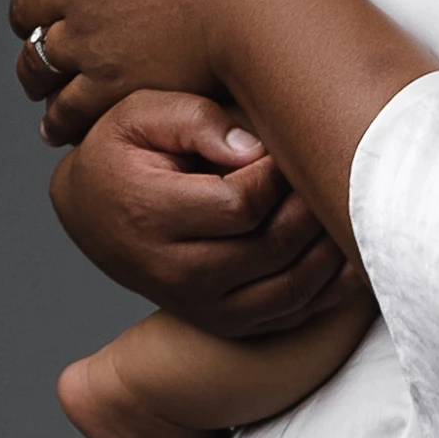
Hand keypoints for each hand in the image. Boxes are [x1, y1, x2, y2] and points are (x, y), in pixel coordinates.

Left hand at [14, 0, 278, 123]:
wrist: (266, 0)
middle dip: (29, 11)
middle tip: (41, 22)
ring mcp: (91, 35)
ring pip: (35, 55)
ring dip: (36, 66)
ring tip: (43, 77)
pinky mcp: (110, 83)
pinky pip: (65, 105)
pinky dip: (59, 117)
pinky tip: (59, 124)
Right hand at [51, 94, 355, 336]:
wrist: (89, 214)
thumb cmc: (120, 154)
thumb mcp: (139, 115)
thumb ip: (194, 120)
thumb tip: (254, 147)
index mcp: (152, 216)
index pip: (242, 204)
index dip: (276, 174)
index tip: (283, 149)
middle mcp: (176, 272)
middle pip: (272, 248)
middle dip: (309, 208)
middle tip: (325, 172)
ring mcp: (202, 306)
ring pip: (289, 290)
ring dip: (329, 251)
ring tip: (341, 208)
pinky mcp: (224, 322)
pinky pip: (290, 316)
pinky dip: (329, 290)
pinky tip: (349, 255)